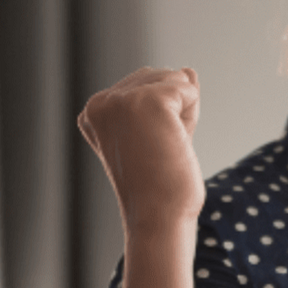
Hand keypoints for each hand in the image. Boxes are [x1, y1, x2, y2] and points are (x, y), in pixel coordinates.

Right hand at [78, 67, 204, 235]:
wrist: (159, 218)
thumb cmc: (160, 186)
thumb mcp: (161, 133)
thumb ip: (170, 100)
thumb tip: (188, 70)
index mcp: (95, 111)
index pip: (145, 85)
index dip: (162, 117)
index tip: (147, 150)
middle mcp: (100, 102)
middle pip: (160, 77)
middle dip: (174, 110)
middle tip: (159, 151)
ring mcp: (120, 100)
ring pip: (175, 79)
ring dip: (184, 113)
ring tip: (165, 147)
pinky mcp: (146, 100)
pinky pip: (188, 88)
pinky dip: (192, 115)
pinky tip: (174, 141)